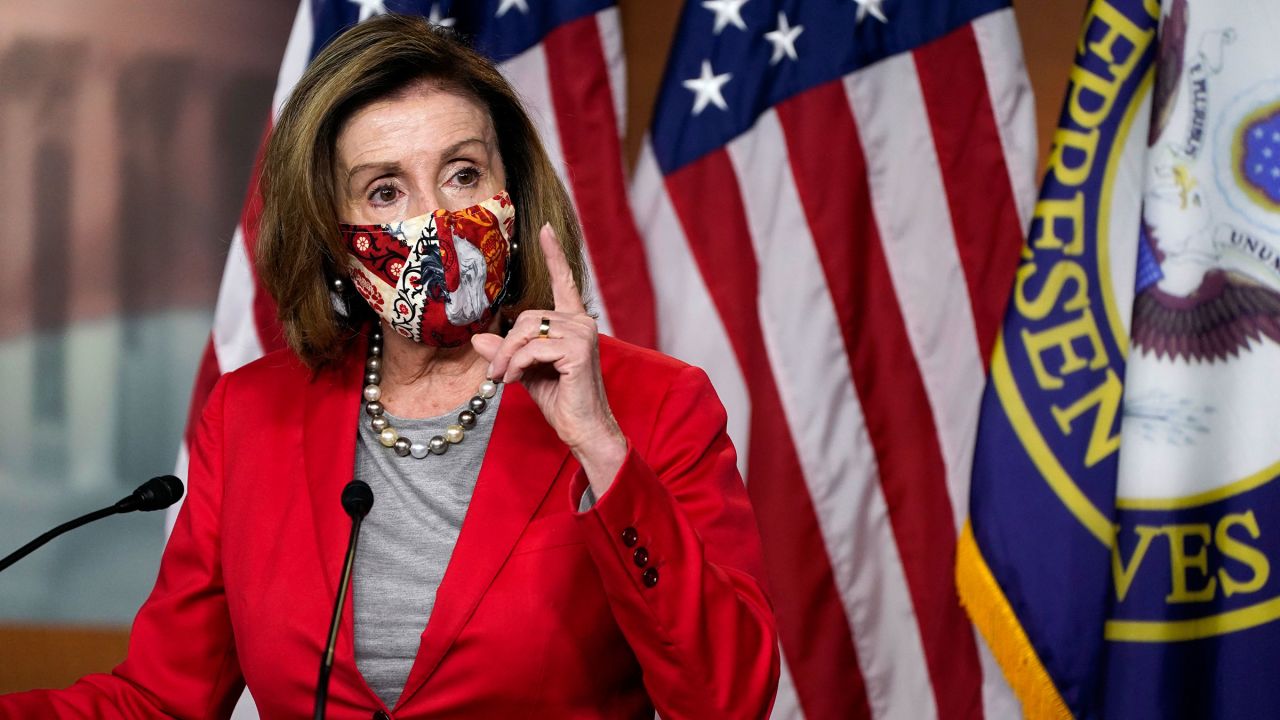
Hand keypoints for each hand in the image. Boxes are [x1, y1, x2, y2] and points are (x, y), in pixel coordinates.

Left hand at [471, 223, 625, 494]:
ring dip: (508, 357)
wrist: (583, 429)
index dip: (553, 255)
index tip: (543, 230)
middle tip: (494, 371)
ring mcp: (583, 334)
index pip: (563, 282)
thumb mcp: (525, 372)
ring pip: (527, 332)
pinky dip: (516, 364)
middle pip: (528, 317)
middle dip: (506, 345)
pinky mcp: (578, 350)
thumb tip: (478, 337)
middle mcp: (582, 322)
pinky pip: (533, 348)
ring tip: (502, 378)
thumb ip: (507, 352)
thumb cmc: (561, 401)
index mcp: (574, 323)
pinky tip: (513, 381)